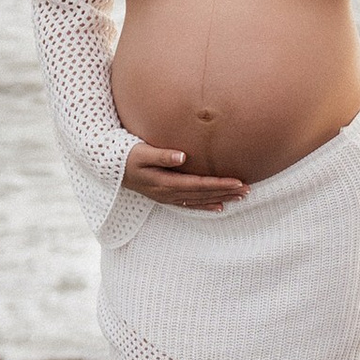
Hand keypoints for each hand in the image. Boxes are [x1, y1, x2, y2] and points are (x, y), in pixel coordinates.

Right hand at [121, 136, 248, 210]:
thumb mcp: (142, 152)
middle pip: (204, 194)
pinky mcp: (166, 197)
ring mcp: (168, 197)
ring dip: (221, 199)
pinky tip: (220, 207)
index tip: (238, 181)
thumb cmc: (127, 156)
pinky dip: (207, 206)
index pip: (199, 184)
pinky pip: (191, 204)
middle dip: (227, 192)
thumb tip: (182, 156)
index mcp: (165, 183)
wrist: (110, 170)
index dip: (220, 184)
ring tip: (241, 197)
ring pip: (200, 200)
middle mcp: (169, 193)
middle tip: (249, 190)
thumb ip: (162, 155)